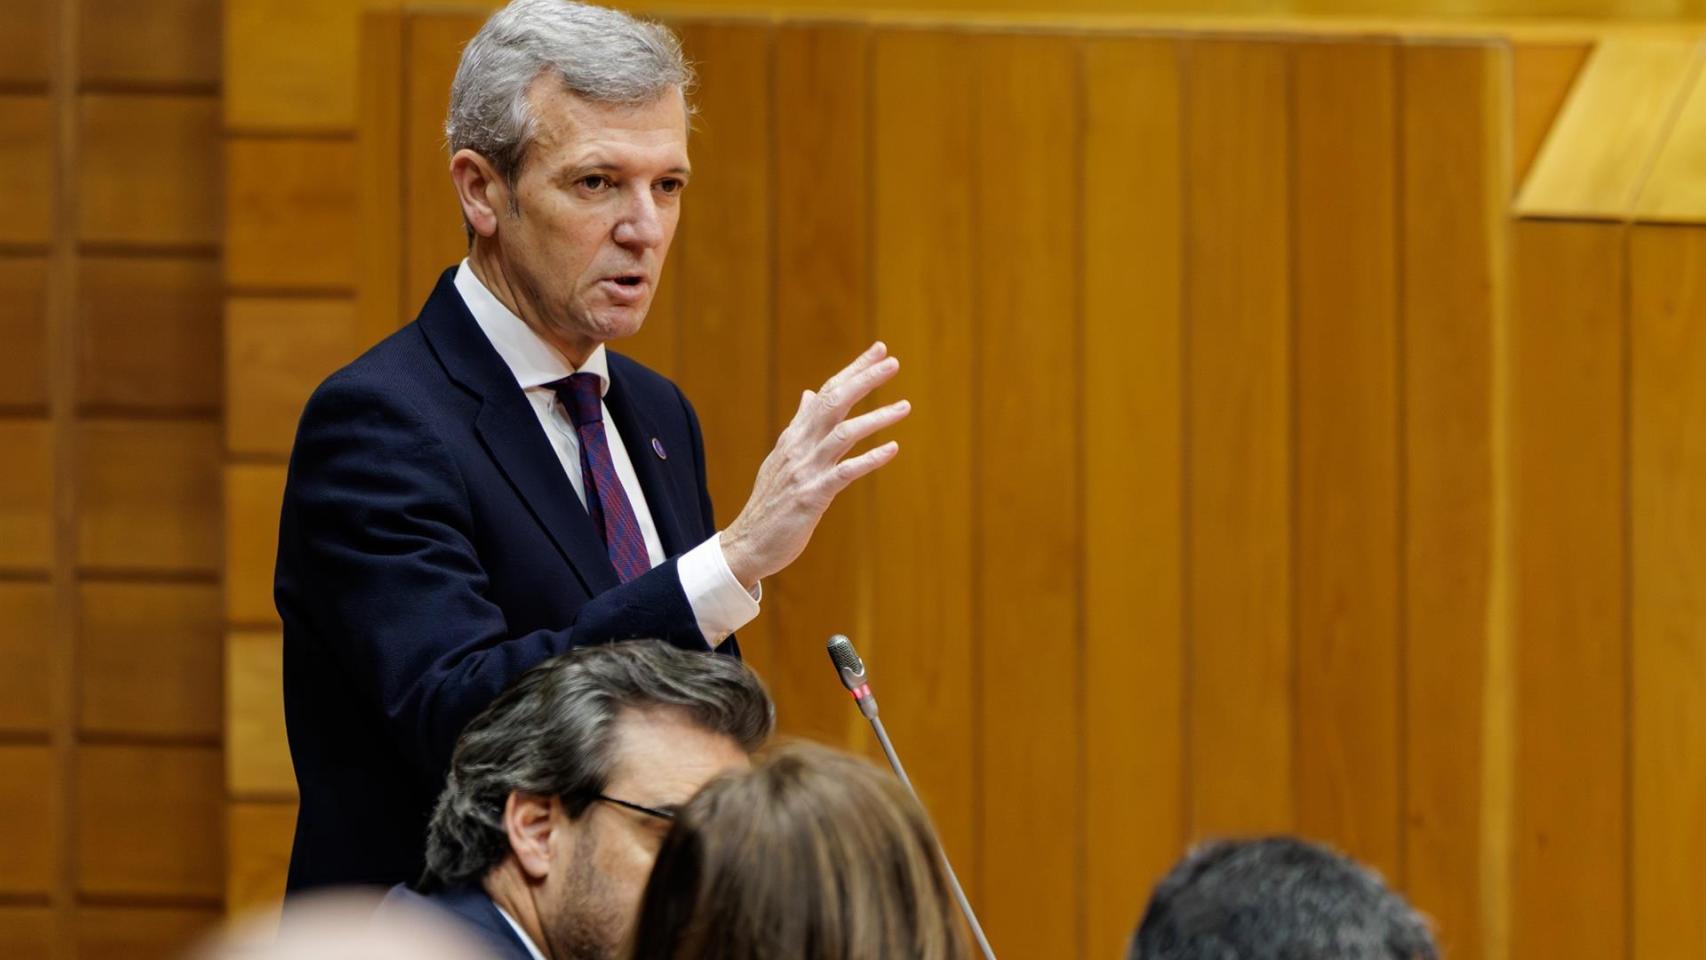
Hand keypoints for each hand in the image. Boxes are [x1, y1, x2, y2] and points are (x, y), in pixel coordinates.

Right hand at [720, 341, 910, 588]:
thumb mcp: (782, 457)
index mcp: (794, 436)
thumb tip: (807, 394)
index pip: (826, 393)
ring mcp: (805, 470)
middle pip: (833, 402)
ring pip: (843, 433)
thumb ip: (799, 425)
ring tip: (905, 406)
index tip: (879, 350)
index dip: (853, 370)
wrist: (748, 542)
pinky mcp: (812, 496)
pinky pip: (845, 473)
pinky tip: (892, 449)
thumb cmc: (771, 502)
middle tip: (893, 362)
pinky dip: (870, 459)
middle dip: (864, 380)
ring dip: (875, 417)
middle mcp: (799, 446)